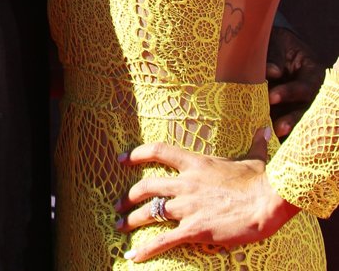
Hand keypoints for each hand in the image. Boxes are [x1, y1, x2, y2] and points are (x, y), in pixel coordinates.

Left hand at [114, 129, 298, 262]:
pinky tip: (132, 256)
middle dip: (129, 197)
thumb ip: (255, 143)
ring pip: (151, 212)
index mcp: (196, 163)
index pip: (158, 151)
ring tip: (120, 226)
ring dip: (132, 221)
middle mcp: (186, 183)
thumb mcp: (255, 158)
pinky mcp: (194, 230)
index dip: (136, 154)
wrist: (267, 201)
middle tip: (118, 205)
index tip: (121, 159)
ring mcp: (188, 207)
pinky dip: (146, 249)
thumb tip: (266, 129)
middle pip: (147, 186)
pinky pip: (163, 240)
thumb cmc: (262, 180)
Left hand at [267, 26, 324, 137]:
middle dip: (292, 119)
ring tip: (274, 137)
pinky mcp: (291, 112)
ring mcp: (303, 104)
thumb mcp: (279, 42)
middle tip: (278, 127)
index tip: (272, 97)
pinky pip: (289, 124)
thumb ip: (275, 56)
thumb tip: (272, 73)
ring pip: (300, 120)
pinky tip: (271, 141)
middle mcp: (312, 92)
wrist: (278, 47)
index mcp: (313, 72)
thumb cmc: (280, 43)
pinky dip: (282, 133)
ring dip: (287, 128)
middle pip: (307, 109)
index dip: (289, 93)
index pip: (304, 86)